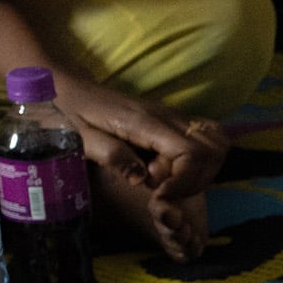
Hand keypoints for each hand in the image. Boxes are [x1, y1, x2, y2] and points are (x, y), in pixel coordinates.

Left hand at [53, 76, 226, 260]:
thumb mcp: (81, 138)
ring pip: (215, 146)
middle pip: (213, 151)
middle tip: (162, 190)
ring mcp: (174, 118)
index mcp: (146, 122)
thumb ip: (112, 157)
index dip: (184, 181)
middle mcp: (168, 117)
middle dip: (194, 180)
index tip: (160, 196)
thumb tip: (141, 179)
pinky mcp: (173, 122)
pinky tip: (170, 171)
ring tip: (166, 181)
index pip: (193, 152)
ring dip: (198, 172)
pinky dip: (197, 163)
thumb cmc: (68, 111)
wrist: (66, 86)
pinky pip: (205, 142)